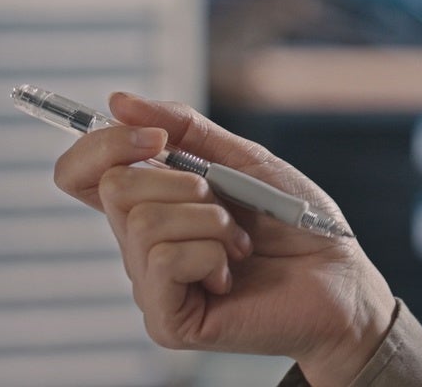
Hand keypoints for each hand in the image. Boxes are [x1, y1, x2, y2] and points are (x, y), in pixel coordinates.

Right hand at [53, 92, 393, 385]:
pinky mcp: (168, 320)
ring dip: (209, 220)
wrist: (340, 276)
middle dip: (180, 180)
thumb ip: (183, 129)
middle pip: (112, 187)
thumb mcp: (243, 159)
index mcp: (151, 204)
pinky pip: (163, 261)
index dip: (102, 144)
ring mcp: (150, 286)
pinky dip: (210, 252)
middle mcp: (140, 246)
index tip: (154, 136)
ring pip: (143, 222)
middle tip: (224, 203)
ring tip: (239, 242)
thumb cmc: (295, 221)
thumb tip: (118, 101)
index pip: (81, 173)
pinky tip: (233, 272)